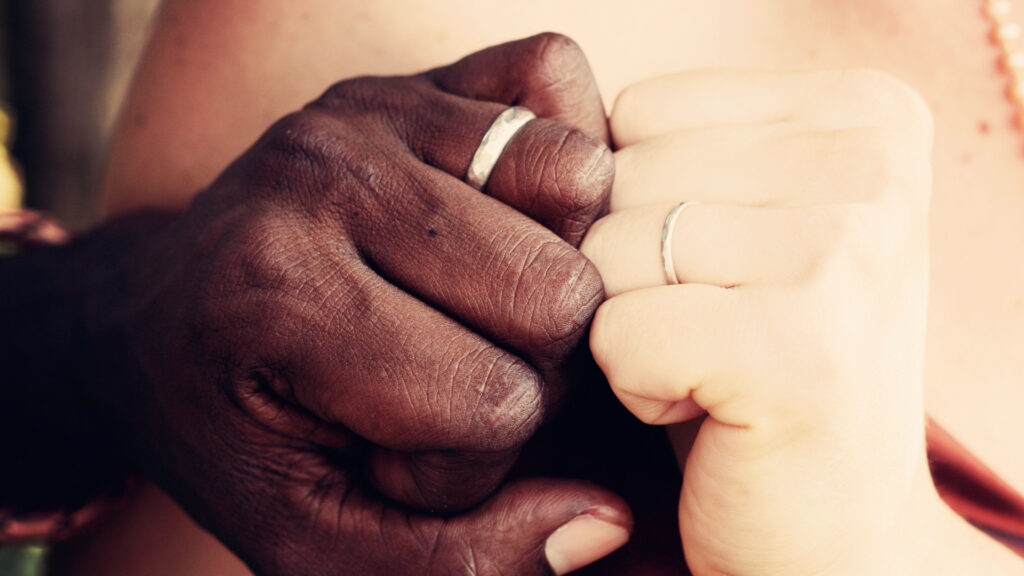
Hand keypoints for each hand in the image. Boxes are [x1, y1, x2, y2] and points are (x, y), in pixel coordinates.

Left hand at [97, 34, 629, 574]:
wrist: (152, 324)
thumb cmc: (239, 433)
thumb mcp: (313, 544)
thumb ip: (456, 565)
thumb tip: (605, 521)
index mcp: (280, 301)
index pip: (495, 405)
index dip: (467, 463)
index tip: (395, 453)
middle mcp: (321, 177)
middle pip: (557, 293)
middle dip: (524, 367)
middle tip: (443, 378)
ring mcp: (367, 109)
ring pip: (578, 183)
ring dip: (550, 263)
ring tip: (471, 304)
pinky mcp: (406, 75)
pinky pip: (553, 78)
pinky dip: (555, 160)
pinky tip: (500, 220)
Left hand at [581, 69, 934, 574]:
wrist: (835, 527)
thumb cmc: (759, 365)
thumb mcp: (736, 225)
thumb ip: (672, 152)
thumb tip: (559, 143)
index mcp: (866, 113)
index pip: (640, 111)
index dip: (641, 205)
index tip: (720, 271)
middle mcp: (875, 163)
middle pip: (617, 177)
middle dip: (630, 271)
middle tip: (716, 331)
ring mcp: (850, 251)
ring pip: (606, 252)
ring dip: (630, 326)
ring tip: (716, 365)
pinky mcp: (804, 348)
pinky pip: (616, 331)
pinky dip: (635, 385)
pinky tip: (711, 409)